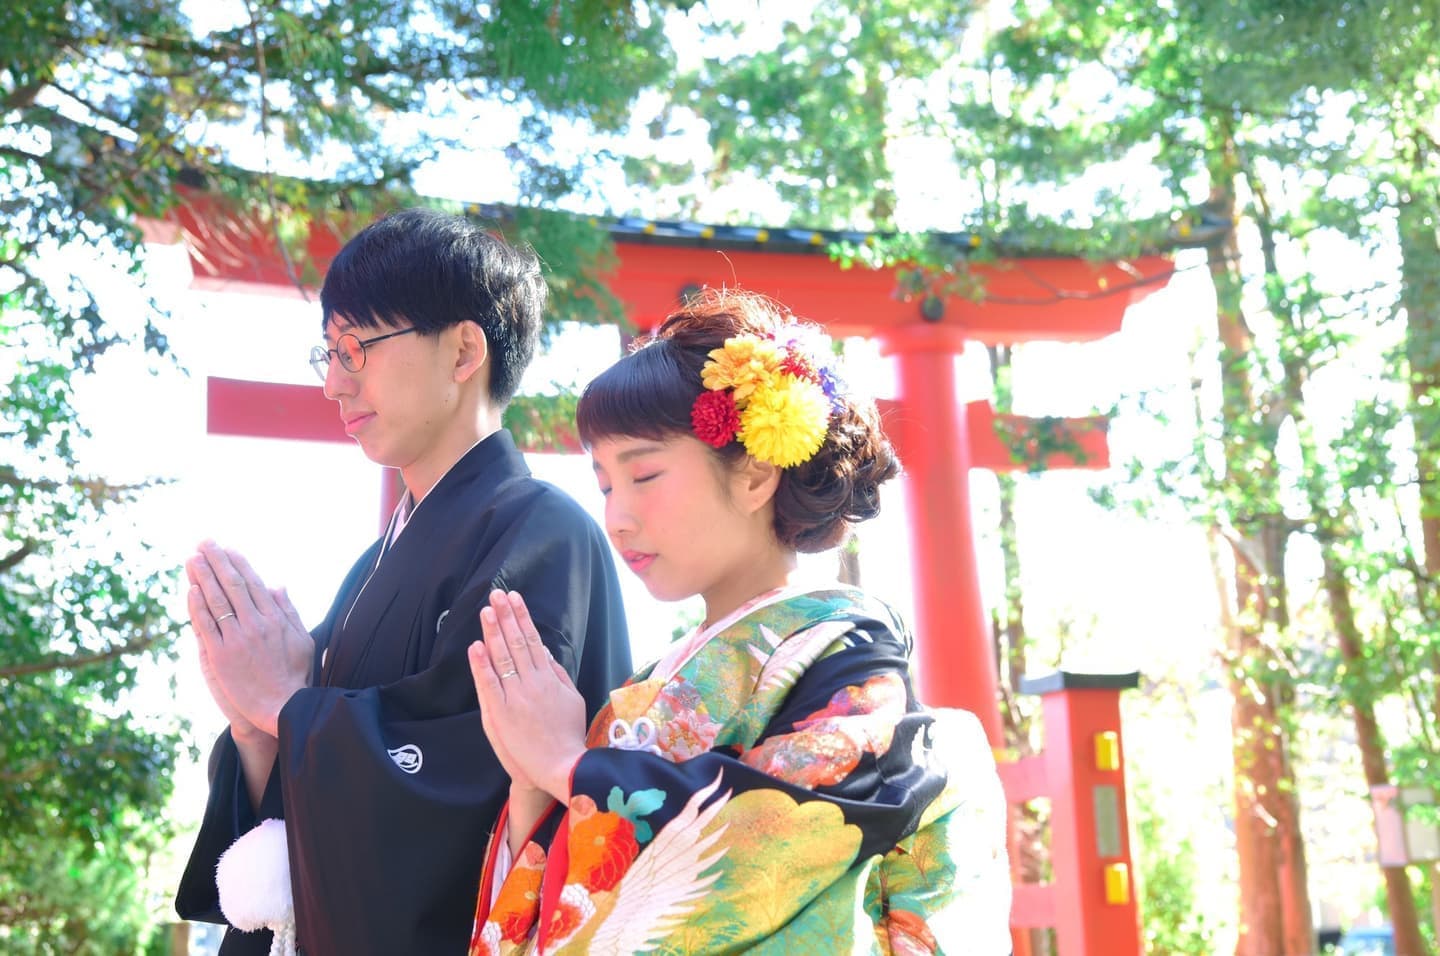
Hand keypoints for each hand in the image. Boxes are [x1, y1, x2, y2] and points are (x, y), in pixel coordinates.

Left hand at [188, 541, 313, 737]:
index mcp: (275, 619)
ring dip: (203, 577)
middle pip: (232, 585)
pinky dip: (197, 606)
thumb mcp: (303, 639)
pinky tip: (190, 590)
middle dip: (217, 561)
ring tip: (192, 558)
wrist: (283, 707)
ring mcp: (236, 639)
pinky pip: (205, 625)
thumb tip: (277, 586)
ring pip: (216, 600)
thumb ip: (289, 611)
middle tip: (204, 543)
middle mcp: (256, 624)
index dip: (239, 564)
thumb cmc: (296, 676)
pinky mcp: (220, 656)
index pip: (253, 583)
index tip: (228, 549)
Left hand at [468, 589, 586, 801]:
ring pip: (502, 657)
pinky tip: (475, 646)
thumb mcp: (572, 699)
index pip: (533, 640)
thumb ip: (559, 674)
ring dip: (493, 632)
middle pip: (516, 642)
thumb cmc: (567, 734)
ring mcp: (516, 696)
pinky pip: (489, 684)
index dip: (522, 617)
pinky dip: (481, 664)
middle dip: (506, 616)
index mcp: (550, 677)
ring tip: (486, 610)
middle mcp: (532, 682)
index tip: (515, 598)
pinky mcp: (501, 713)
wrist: (560, 765)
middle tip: (496, 593)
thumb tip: (545, 651)